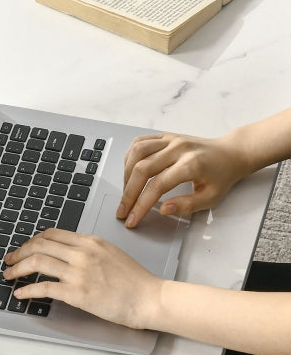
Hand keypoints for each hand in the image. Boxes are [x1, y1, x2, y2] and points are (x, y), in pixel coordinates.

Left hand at [3, 229, 162, 329]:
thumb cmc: (134, 280)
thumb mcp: (110, 253)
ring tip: (8, 275)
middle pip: (39, 245)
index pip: (51, 234)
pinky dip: (27, 290)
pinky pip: (43, 287)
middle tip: (8, 260)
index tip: (23, 248)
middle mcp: (81, 253)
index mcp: (89, 241)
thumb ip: (87, 249)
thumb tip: (65, 252)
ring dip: (17, 268)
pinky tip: (20, 294)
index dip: (32, 241)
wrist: (149, 298)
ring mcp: (78, 272)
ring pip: (37, 262)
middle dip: (19, 252)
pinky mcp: (77, 293)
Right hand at [117, 132, 248, 227]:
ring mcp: (170, 139)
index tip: (132, 218)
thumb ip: (187, 205)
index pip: (157, 185)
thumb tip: (163, 209)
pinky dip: (129, 157)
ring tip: (126, 191)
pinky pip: (139, 142)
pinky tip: (129, 171)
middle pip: (142, 169)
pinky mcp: (165, 136)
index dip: (141, 204)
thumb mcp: (211, 198)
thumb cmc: (222, 176)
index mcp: (191, 164)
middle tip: (122, 210)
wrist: (231, 153)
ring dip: (126, 174)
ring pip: (137, 153)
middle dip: (128, 193)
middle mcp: (178, 148)